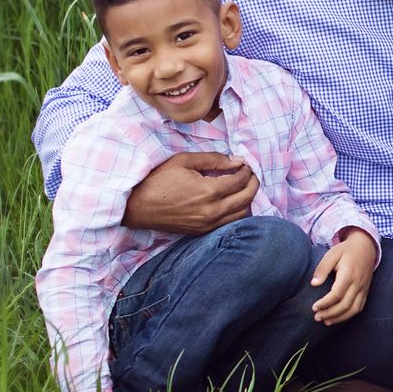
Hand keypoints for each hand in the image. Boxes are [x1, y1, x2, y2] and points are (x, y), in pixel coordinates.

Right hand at [121, 152, 257, 234]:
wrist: (138, 206)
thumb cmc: (158, 180)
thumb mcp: (184, 161)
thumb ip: (214, 160)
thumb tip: (237, 160)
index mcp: (209, 191)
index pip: (240, 180)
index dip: (246, 170)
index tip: (245, 164)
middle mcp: (212, 211)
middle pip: (247, 198)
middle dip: (254, 183)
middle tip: (251, 174)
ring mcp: (208, 224)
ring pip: (242, 214)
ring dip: (248, 199)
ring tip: (244, 187)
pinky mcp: (202, 232)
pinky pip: (229, 224)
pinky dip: (237, 212)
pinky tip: (233, 202)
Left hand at [310, 229, 376, 324]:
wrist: (366, 247)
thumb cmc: (346, 251)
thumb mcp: (332, 254)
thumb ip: (322, 268)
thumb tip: (314, 284)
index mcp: (349, 274)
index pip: (337, 294)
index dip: (325, 303)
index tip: (314, 307)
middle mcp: (358, 283)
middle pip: (345, 305)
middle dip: (330, 313)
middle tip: (316, 317)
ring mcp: (364, 288)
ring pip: (353, 309)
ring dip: (339, 318)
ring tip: (326, 321)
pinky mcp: (366, 291)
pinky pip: (359, 307)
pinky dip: (349, 315)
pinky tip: (338, 318)